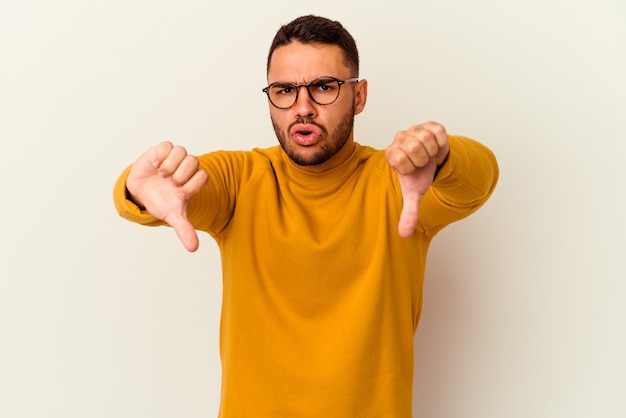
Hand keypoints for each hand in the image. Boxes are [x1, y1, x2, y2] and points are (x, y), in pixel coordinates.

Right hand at [126, 141, 208, 251]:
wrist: (142, 192)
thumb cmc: (161, 202)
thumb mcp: (172, 216)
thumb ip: (184, 229)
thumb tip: (193, 249)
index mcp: (193, 181)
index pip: (204, 176)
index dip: (192, 185)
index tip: (180, 194)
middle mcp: (186, 168)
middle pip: (194, 162)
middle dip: (181, 175)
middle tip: (170, 183)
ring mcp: (174, 158)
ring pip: (182, 151)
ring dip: (170, 165)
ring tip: (161, 174)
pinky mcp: (161, 151)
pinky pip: (167, 146)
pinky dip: (160, 155)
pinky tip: (154, 165)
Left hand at [385, 122, 449, 236]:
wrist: (433, 163)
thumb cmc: (419, 176)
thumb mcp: (414, 193)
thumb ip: (409, 212)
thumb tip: (404, 234)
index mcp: (391, 154)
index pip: (400, 159)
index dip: (411, 168)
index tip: (413, 170)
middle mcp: (399, 138)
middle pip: (413, 147)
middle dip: (423, 160)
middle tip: (423, 163)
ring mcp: (414, 129)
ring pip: (425, 138)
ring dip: (432, 152)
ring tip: (429, 156)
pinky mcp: (430, 125)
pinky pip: (438, 132)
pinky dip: (441, 143)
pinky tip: (436, 148)